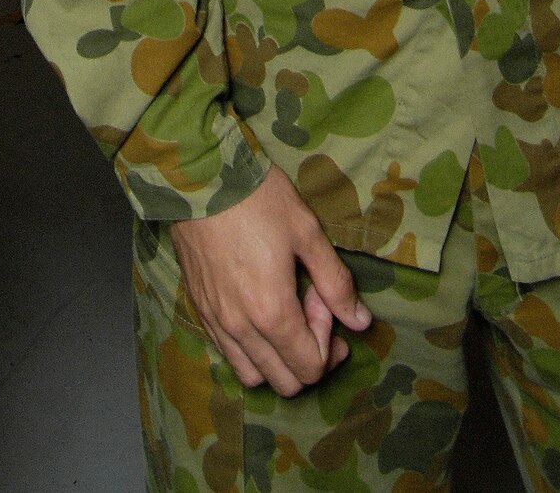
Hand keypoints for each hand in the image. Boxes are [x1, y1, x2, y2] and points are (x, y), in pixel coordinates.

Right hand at [168, 164, 370, 395]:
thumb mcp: (307, 232)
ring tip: (285, 316)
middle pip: (285, 381)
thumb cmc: (258, 199)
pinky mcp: (200, 310)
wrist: (199, 177)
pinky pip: (228, 353)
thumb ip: (336, 282)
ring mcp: (216, 322)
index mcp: (272, 313)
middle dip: (309, 355)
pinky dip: (250, 350)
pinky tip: (258, 313)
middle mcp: (241, 329)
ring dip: (278, 360)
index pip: (310, 367)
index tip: (322, 299)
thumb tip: (361, 322)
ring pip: (253, 375)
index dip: (329, 343)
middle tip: (310, 309)